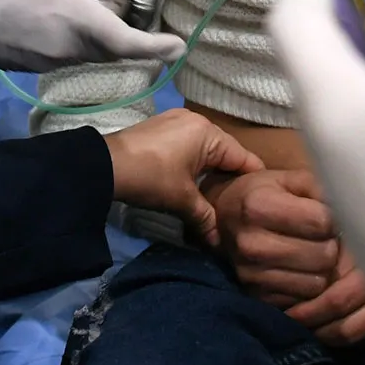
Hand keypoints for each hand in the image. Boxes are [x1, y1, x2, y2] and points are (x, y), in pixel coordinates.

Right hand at [0, 0, 185, 72]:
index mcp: (77, 20)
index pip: (129, 43)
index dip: (157, 48)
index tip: (179, 47)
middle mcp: (68, 50)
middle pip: (112, 48)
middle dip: (125, 29)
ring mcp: (49, 62)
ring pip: (90, 51)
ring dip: (99, 31)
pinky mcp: (32, 66)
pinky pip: (68, 54)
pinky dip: (76, 37)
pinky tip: (55, 10)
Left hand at [103, 109, 262, 246]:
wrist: (104, 166)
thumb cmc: (151, 177)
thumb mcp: (182, 201)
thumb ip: (206, 218)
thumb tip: (219, 243)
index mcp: (209, 133)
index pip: (245, 158)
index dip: (253, 183)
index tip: (260, 204)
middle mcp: (198, 121)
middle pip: (227, 153)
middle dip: (230, 179)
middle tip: (237, 205)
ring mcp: (178, 121)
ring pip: (207, 150)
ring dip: (211, 172)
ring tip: (215, 197)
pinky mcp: (163, 127)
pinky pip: (191, 145)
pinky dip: (195, 163)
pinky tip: (192, 182)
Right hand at [210, 168, 339, 305]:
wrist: (222, 219)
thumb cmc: (262, 193)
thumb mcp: (288, 179)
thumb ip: (320, 188)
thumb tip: (353, 208)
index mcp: (258, 205)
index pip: (323, 222)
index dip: (333, 219)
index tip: (328, 216)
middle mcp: (251, 243)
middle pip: (323, 255)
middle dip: (331, 245)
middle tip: (325, 237)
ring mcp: (251, 274)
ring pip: (316, 283)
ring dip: (322, 269)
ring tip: (314, 253)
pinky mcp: (255, 296)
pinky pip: (302, 300)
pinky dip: (307, 286)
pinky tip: (302, 270)